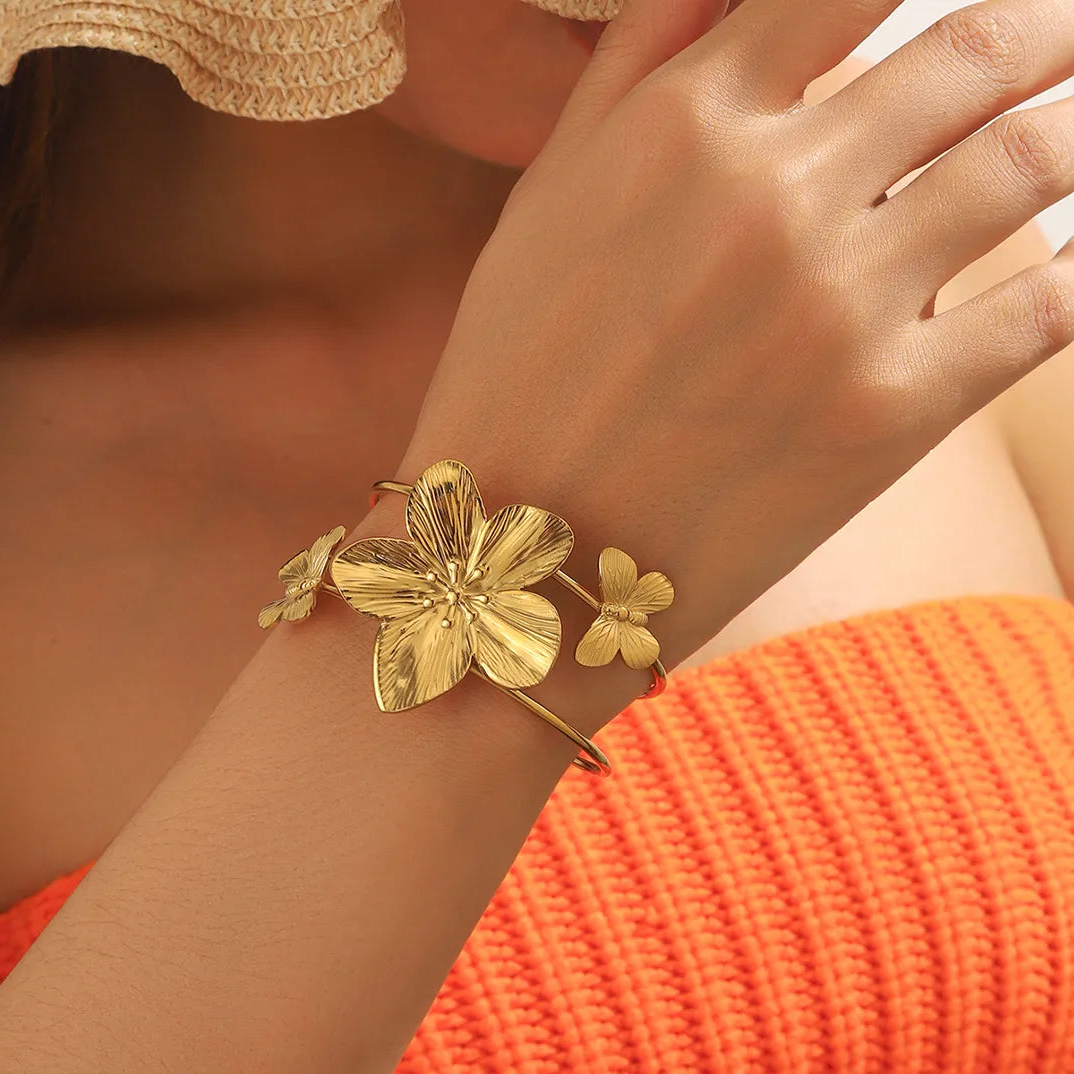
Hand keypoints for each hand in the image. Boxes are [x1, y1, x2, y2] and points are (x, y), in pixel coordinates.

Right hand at [395, 0, 1073, 664]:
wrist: (526, 556)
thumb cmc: (518, 375)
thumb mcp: (544, 199)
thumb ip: (636, 68)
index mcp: (687, 128)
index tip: (969, 9)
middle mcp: (775, 196)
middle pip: (977, 53)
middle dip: (1045, 28)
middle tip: (1067, 31)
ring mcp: (841, 306)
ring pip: (1031, 165)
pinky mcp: (892, 415)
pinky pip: (1042, 309)